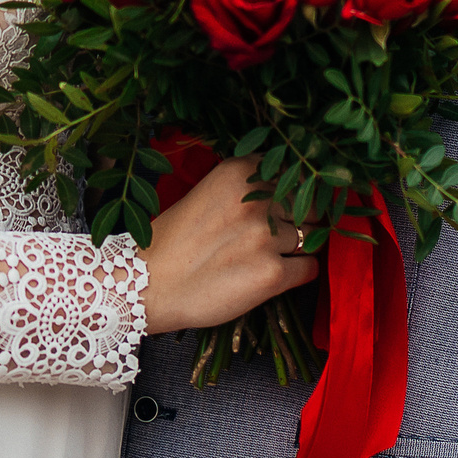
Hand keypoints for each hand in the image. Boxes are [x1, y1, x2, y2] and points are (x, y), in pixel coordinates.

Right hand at [139, 155, 317, 333]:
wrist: (146, 285)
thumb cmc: (175, 241)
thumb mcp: (211, 193)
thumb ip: (250, 187)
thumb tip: (299, 188)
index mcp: (240, 172)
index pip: (295, 172)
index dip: (296, 190)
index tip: (289, 203)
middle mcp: (256, 199)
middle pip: (310, 205)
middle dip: (301, 220)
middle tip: (277, 236)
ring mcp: (266, 237)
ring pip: (310, 238)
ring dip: (295, 249)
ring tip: (261, 258)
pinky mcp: (272, 274)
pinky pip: (310, 268)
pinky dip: (298, 274)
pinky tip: (271, 275)